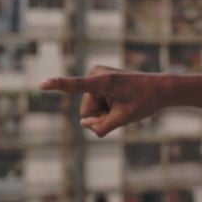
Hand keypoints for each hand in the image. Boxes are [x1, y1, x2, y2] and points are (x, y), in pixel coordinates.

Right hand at [39, 66, 167, 136]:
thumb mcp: (124, 119)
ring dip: (105, 113)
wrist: (160, 88)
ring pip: (90, 109)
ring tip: (123, 104)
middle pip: (87, 111)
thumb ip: (101, 126)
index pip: (75, 85)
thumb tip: (85, 124)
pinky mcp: (98, 81)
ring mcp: (96, 77)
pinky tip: (120, 101)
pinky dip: (106, 108)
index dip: (58, 86)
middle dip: (101, 116)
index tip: (41, 84)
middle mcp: (96, 75)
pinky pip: (95, 104)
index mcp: (103, 81)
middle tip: (122, 109)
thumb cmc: (145, 101)